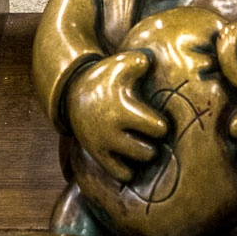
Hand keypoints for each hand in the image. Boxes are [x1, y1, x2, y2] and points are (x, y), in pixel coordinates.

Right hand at [67, 51, 167, 183]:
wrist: (74, 93)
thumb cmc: (107, 77)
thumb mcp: (121, 62)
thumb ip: (139, 61)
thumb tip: (149, 62)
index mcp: (123, 109)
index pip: (157, 129)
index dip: (162, 126)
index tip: (160, 120)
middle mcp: (112, 131)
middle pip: (148, 152)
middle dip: (154, 144)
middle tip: (152, 135)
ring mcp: (103, 145)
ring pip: (135, 164)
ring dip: (143, 155)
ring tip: (144, 145)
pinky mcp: (96, 154)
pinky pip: (119, 174)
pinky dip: (128, 170)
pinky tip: (131, 159)